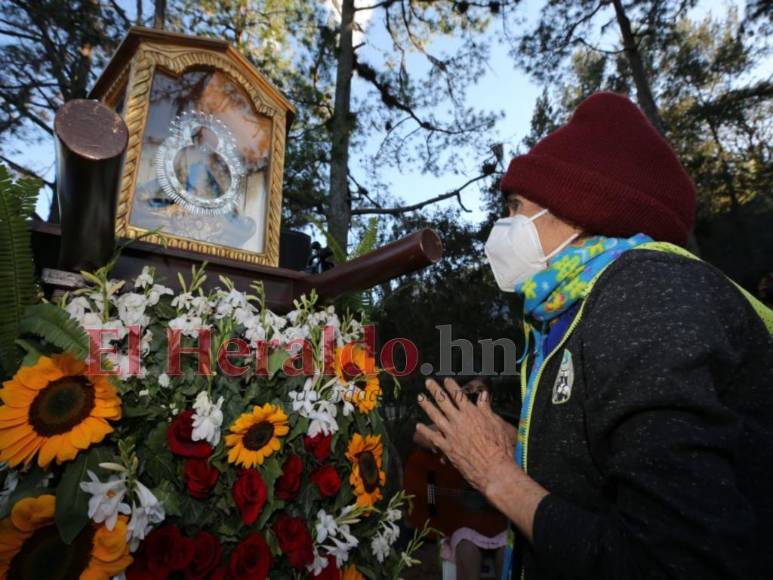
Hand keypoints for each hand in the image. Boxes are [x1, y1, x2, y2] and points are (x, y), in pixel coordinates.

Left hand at [416, 377, 515, 492]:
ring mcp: (451, 434)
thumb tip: (483, 396)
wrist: (493, 468)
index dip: (451, 386)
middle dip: (435, 390)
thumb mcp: (496, 423)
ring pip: (435, 416)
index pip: (459, 395)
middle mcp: (459, 421)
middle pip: (444, 401)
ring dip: (426, 406)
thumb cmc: (499, 447)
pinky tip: (418, 426)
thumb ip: (486, 409)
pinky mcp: (447, 447)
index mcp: (472, 413)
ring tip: (420, 398)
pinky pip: (433, 437)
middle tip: (428, 382)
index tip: (446, 380)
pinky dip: (425, 431)